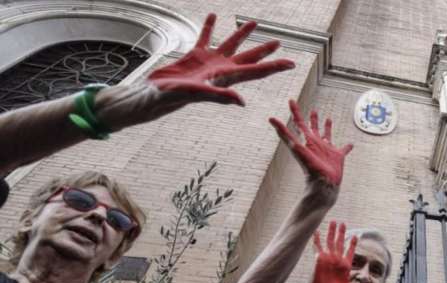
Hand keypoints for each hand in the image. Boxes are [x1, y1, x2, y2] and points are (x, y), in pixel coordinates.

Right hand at [148, 14, 294, 105]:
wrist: (155, 96)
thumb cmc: (175, 97)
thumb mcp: (200, 94)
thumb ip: (221, 96)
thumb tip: (242, 101)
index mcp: (227, 77)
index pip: (256, 71)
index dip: (275, 66)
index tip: (291, 63)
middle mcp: (222, 69)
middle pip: (249, 58)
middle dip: (264, 51)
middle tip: (278, 42)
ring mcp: (209, 61)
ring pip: (230, 44)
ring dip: (241, 34)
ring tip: (254, 23)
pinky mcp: (194, 55)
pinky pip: (205, 37)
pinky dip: (209, 27)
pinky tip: (213, 16)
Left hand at [269, 100, 353, 200]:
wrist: (322, 184)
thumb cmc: (309, 167)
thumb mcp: (295, 146)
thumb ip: (284, 133)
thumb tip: (271, 119)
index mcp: (306, 140)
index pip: (298, 122)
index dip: (294, 111)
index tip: (291, 101)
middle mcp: (316, 143)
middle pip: (312, 128)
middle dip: (311, 119)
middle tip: (313, 110)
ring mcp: (327, 150)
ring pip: (327, 135)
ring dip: (327, 127)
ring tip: (328, 118)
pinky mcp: (337, 157)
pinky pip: (343, 149)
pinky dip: (347, 146)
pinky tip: (350, 144)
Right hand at [309, 221, 366, 282]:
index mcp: (345, 266)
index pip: (350, 251)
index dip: (352, 244)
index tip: (356, 236)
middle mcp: (336, 260)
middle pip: (340, 243)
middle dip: (342, 233)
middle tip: (343, 223)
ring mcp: (327, 259)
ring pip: (330, 242)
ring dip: (332, 232)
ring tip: (333, 221)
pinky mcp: (319, 260)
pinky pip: (317, 247)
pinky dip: (317, 239)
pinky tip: (317, 231)